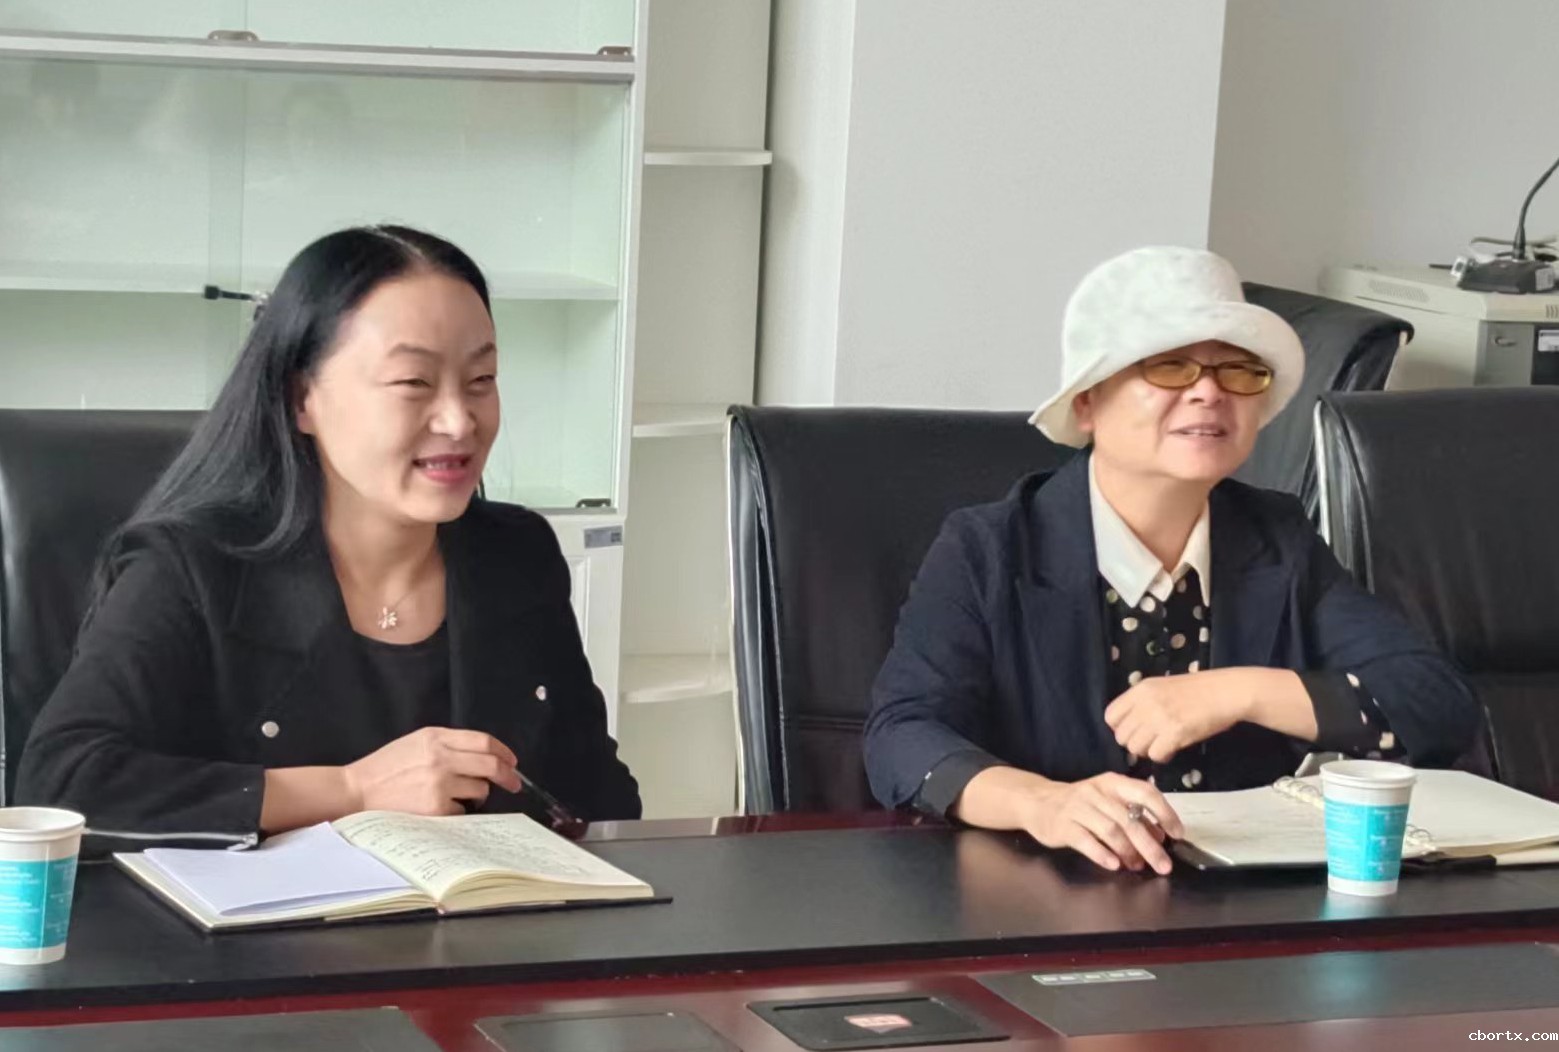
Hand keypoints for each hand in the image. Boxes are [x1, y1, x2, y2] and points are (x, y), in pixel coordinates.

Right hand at [342, 727, 522, 815]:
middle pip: (490, 765)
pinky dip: (458, 810)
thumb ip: (447, 744)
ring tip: (459, 796)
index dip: (503, 751)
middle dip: (508, 775)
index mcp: (436, 737)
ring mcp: (439, 784)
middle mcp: (440, 758)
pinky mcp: (435, 808)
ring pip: (480, 789)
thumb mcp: (416, 743)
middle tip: (514, 783)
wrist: (357, 791)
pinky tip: (440, 808)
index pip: (483, 741)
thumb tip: (483, 755)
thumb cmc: (386, 768)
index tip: (512, 761)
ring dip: (478, 794)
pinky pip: (463, 810)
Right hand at [1019, 772, 1183, 874]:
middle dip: (1150, 845)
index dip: (1164, 813)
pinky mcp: (1063, 825)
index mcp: (1113, 783)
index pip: (1145, 793)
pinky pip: (1086, 841)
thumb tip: (1160, 836)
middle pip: (1129, 820)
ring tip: (1137, 866)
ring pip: (1110, 831)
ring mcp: (1078, 808)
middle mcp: (1096, 793)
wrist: (1038, 801)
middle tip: (1163, 864)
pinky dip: (1102, 854)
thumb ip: (1133, 815)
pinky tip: (1113, 864)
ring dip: (1128, 852)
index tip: (1176, 834)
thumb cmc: (1080, 804)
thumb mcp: (1108, 802)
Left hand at [1104, 670, 1248, 763]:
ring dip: (1148, 751)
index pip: (1110, 716)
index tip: (1134, 731)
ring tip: (1162, 744)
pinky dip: (1162, 756)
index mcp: (1140, 689)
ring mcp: (1159, 718)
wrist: (1227, 692)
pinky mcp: (1175, 733)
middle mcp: (1146, 703)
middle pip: (1121, 736)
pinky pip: (1155, 755)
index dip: (1120, 728)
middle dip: (1134, 743)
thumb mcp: (1162, 686)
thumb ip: (1143, 702)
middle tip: (1151, 741)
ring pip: (1135, 748)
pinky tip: (1172, 749)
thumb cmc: (1198, 690)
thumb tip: (1130, 723)